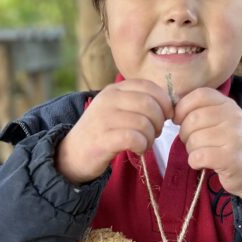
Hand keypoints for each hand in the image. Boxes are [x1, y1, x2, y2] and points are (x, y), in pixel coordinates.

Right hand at [56, 79, 172, 183]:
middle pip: (150, 105)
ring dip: (151, 138)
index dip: (164, 102)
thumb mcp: (117, 109)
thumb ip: (138, 102)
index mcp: (114, 89)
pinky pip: (134, 138)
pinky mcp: (103, 139)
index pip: (149, 87)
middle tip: (154, 133)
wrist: (72, 154)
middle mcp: (108, 100)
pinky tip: (137, 149)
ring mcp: (104, 119)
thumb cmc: (102, 133)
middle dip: (159, 122)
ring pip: (144, 123)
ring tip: (144, 144)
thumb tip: (169, 105)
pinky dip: (142, 146)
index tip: (165, 117)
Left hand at [173, 87, 241, 211]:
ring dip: (191, 150)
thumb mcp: (220, 121)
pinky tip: (203, 163)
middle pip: (192, 119)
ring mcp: (233, 137)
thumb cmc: (228, 145)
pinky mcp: (229, 158)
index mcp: (228, 104)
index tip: (180, 120)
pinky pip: (198, 156)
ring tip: (203, 153)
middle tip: (193, 143)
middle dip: (185, 134)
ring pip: (193, 139)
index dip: (183, 107)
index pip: (199, 95)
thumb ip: (200, 111)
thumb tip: (172, 110)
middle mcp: (233, 117)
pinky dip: (194, 162)